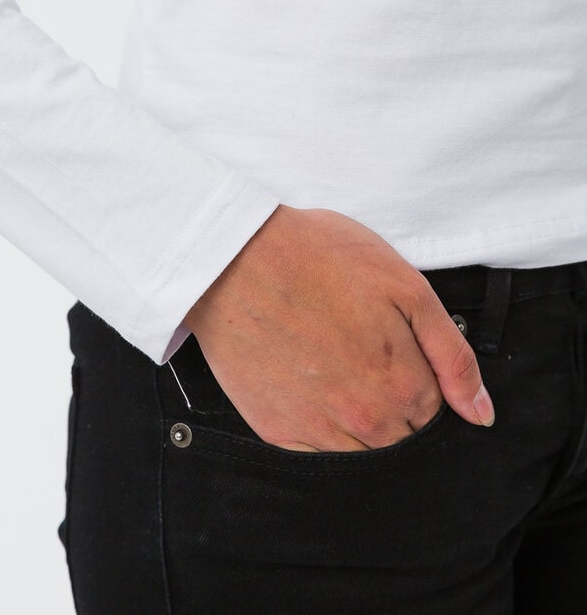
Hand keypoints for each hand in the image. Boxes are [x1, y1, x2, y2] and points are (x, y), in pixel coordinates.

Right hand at [183, 205, 494, 451]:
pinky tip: (312, 393)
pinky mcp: (274, 430)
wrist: (235, 257)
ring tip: (338, 371)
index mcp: (403, 385)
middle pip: (402, 439)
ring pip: (362, 455)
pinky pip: (316, 458)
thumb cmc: (321, 259)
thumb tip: (480, 413)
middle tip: (365, 358)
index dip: (425, 384)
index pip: (437, 415)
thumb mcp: (406, 288)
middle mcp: (363, 420)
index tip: (399, 353)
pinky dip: (323, 436)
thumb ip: (452, 355)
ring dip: (361, 424)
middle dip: (397, 407)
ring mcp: (316, 430)